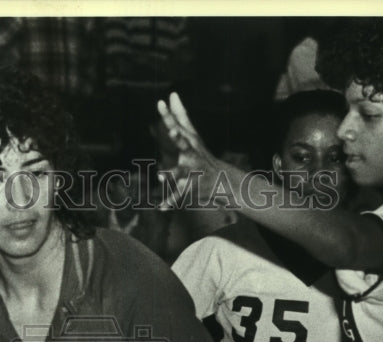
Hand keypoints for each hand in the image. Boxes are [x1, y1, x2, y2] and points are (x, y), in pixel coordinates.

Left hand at [155, 92, 223, 209]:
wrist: (223, 181)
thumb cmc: (202, 155)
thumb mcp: (192, 135)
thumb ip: (181, 115)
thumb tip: (173, 94)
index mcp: (190, 142)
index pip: (178, 125)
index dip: (169, 115)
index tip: (160, 102)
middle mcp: (192, 154)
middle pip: (184, 144)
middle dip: (178, 138)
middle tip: (172, 132)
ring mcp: (193, 171)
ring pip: (180, 173)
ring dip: (171, 174)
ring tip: (160, 176)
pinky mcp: (192, 187)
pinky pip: (179, 195)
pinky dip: (170, 201)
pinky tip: (161, 207)